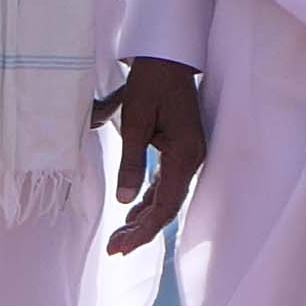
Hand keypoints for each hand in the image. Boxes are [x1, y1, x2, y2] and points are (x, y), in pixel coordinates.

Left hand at [104, 57, 204, 247]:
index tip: (120, 247)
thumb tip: (125, 201)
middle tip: (115, 249)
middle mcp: (190, 160)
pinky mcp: (179, 151)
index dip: (142, 230)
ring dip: (143, 218)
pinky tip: (133, 212)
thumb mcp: (136, 122)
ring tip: (120, 238)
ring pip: (166, 198)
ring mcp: (187, 157)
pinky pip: (165, 184)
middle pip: (166, 208)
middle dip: (140, 231)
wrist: (168, 56)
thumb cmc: (151, 83)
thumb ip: (131, 162)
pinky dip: (149, 201)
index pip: (164, 206)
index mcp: (184, 155)